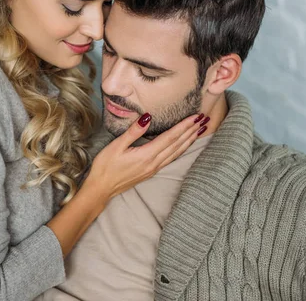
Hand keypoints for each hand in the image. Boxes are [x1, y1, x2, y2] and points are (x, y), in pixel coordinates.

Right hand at [83, 113, 206, 201]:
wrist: (101, 189)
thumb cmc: (105, 167)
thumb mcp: (116, 146)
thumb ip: (133, 132)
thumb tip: (147, 117)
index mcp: (147, 155)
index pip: (170, 137)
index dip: (184, 126)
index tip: (195, 117)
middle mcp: (154, 162)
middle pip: (177, 144)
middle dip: (191, 131)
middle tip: (204, 119)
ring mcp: (153, 168)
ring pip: (176, 152)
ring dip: (189, 140)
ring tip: (199, 130)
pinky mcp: (151, 171)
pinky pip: (171, 158)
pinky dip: (181, 149)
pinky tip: (184, 145)